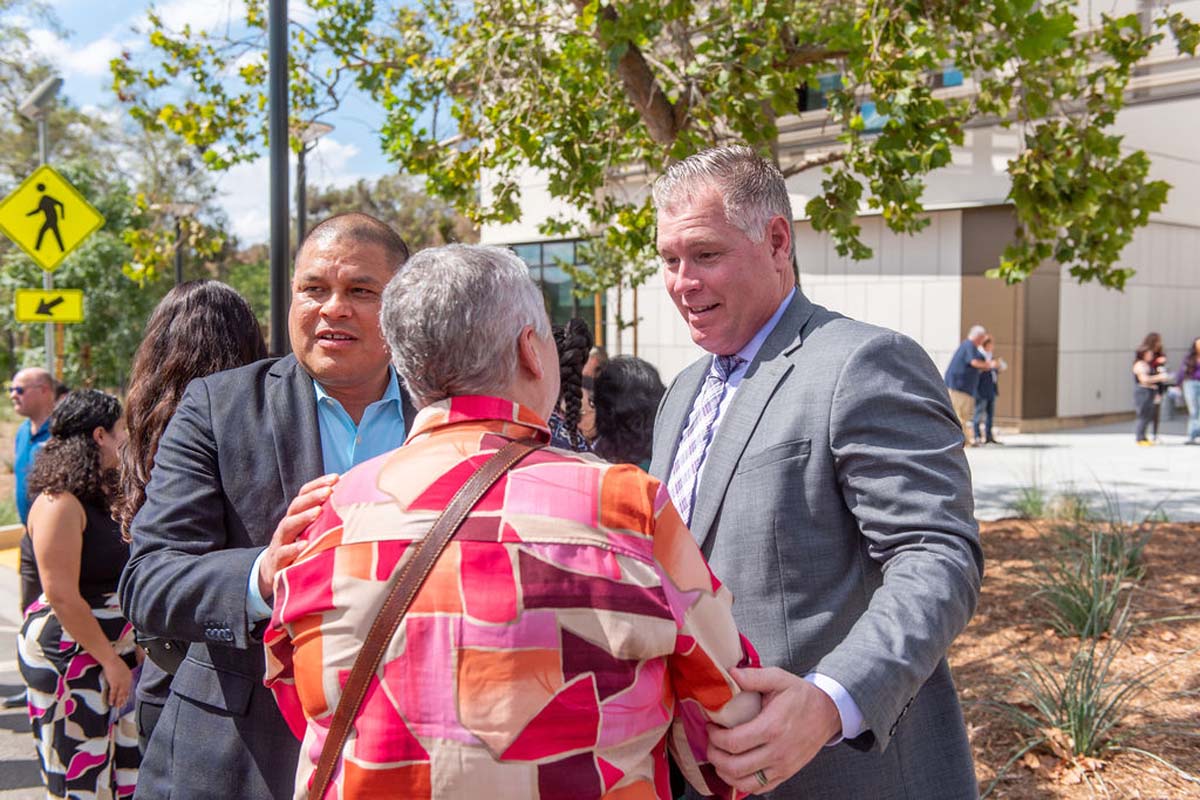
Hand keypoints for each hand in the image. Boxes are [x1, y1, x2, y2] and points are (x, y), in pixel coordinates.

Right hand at [102, 657, 132, 709]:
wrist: (111, 660)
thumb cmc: (115, 663)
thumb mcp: (123, 670)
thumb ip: (123, 676)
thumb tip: (120, 681)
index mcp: (129, 677)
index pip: (129, 688)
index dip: (127, 695)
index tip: (126, 699)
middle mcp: (127, 681)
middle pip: (125, 692)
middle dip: (123, 700)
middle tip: (121, 706)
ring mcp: (121, 683)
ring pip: (120, 694)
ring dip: (118, 701)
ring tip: (117, 707)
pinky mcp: (115, 684)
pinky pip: (113, 693)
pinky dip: (112, 699)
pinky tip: (111, 703)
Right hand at [257, 473, 337, 601]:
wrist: (272, 571)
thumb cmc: (299, 546)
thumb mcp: (311, 531)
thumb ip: (326, 518)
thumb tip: (354, 503)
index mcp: (297, 515)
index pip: (304, 495)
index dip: (317, 484)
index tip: (336, 477)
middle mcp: (288, 525)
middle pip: (296, 506)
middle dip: (313, 496)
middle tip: (329, 491)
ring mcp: (281, 542)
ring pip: (288, 526)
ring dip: (303, 518)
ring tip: (318, 512)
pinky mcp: (278, 561)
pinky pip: (283, 553)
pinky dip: (293, 548)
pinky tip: (304, 545)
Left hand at [706, 667, 841, 794]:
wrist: (828, 712)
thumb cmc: (802, 695)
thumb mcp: (779, 678)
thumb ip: (754, 676)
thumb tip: (730, 674)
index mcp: (772, 727)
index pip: (733, 742)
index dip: (715, 737)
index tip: (711, 726)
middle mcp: (777, 751)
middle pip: (735, 766)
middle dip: (714, 756)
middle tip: (710, 742)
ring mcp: (783, 766)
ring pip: (744, 782)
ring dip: (724, 772)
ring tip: (719, 757)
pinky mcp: (786, 774)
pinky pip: (759, 788)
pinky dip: (742, 782)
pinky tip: (735, 769)